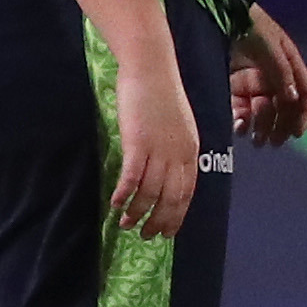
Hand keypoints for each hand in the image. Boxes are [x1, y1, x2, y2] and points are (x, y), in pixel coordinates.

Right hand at [111, 58, 203, 239]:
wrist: (151, 70)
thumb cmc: (162, 95)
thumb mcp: (180, 126)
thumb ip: (178, 150)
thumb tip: (170, 172)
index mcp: (191, 151)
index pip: (187, 192)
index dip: (177, 215)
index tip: (168, 232)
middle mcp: (179, 154)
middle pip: (171, 198)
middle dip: (159, 221)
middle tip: (146, 236)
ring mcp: (159, 149)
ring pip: (150, 191)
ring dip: (138, 212)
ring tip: (125, 224)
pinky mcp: (138, 142)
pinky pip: (132, 177)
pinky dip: (124, 194)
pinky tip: (115, 204)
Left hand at [228, 5, 306, 146]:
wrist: (214, 12)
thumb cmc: (245, 23)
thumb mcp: (267, 45)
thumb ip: (281, 71)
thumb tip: (293, 98)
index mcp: (289, 63)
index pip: (304, 92)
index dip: (304, 113)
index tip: (296, 132)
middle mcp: (274, 75)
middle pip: (285, 107)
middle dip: (281, 126)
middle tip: (274, 143)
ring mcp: (253, 82)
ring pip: (264, 113)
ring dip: (263, 129)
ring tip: (257, 141)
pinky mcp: (234, 87)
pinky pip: (243, 110)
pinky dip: (243, 122)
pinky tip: (239, 128)